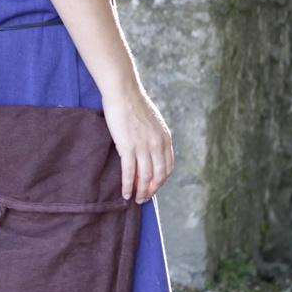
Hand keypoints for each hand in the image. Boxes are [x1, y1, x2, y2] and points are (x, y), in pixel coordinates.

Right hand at [101, 82, 173, 202]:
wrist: (123, 92)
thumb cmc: (134, 103)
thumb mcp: (153, 121)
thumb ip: (154, 136)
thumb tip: (151, 150)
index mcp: (165, 138)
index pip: (168, 167)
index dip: (161, 180)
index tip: (154, 187)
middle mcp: (157, 144)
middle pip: (158, 175)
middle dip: (152, 190)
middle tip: (144, 198)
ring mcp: (143, 146)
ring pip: (145, 177)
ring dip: (141, 192)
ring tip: (135, 199)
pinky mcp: (128, 147)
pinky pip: (130, 173)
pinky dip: (128, 186)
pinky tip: (125, 194)